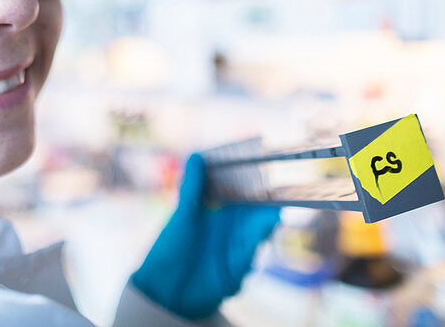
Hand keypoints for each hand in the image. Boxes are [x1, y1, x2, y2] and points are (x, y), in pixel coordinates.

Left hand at [130, 153, 279, 319]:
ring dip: (266, 225)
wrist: (165, 289)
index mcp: (221, 209)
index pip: (244, 190)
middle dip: (270, 202)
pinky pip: (252, 255)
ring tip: (271, 215)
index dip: (256, 180)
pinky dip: (255, 247)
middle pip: (258, 210)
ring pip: (260, 232)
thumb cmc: (170, 248)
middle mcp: (233, 226)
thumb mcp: (182, 215)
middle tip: (279, 192)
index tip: (267, 167)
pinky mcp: (239, 268)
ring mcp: (238, 247)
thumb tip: (195, 155)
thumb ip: (192, 187)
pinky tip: (257, 238)